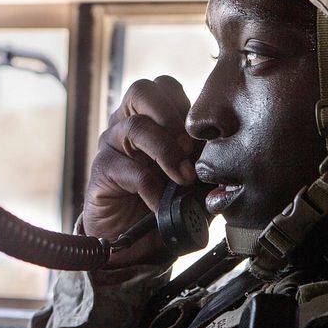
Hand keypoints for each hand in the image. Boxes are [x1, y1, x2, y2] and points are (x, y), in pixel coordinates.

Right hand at [84, 76, 198, 266]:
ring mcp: (110, 145)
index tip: (205, 137)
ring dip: (166, 152)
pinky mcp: (100, 171)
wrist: (127, 239)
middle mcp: (125, 123)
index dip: (187, 105)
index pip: (165, 87)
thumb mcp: (191, 184)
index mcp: (149, 117)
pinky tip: (162, 204)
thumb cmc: (160, 202)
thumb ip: (206, 169)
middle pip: (142, 91)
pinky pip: (128, 170)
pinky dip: (152, 189)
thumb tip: (227, 166)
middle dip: (172, 117)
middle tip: (190, 148)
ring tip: (183, 178)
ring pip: (135, 127)